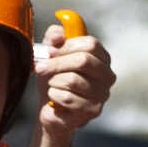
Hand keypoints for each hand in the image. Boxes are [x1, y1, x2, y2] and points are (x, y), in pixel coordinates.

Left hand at [33, 21, 113, 136]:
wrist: (51, 108)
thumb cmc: (54, 78)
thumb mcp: (51, 53)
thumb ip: (54, 37)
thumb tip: (58, 35)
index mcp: (101, 57)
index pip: (91, 44)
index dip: (67, 46)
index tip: (50, 51)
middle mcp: (107, 75)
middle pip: (84, 61)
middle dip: (57, 64)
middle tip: (40, 68)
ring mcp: (103, 94)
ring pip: (73, 80)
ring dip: (54, 82)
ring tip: (52, 85)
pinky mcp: (93, 110)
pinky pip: (68, 98)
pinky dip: (54, 96)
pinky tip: (55, 98)